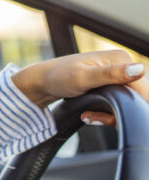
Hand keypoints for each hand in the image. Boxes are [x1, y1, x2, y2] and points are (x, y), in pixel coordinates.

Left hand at [12, 50, 148, 126]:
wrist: (41, 82)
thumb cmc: (57, 77)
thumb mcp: (83, 78)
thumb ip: (111, 75)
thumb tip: (139, 69)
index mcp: (120, 59)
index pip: (142, 89)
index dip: (133, 107)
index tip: (112, 119)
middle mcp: (121, 65)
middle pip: (137, 98)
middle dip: (118, 113)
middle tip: (95, 117)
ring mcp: (116, 76)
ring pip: (127, 104)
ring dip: (111, 116)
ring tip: (90, 116)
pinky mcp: (109, 86)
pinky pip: (117, 104)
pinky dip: (106, 114)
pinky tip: (90, 116)